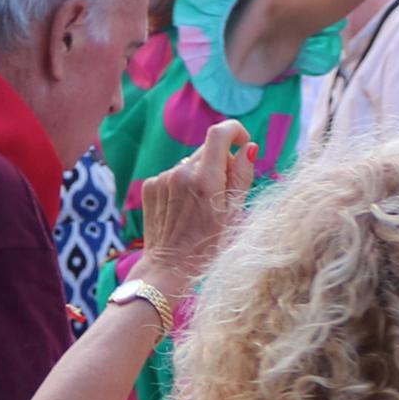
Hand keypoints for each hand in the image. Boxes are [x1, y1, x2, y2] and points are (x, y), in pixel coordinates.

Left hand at [130, 120, 259, 282]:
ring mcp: (162, 179)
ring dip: (200, 175)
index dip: (235, 131)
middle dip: (220, 163)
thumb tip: (248, 147)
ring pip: (190, 164)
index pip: (219, 133)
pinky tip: (183, 209)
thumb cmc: (208, 246)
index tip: (243, 142)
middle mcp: (181, 174)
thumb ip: (242, 176)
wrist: (168, 268)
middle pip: (207, 150)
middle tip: (223, 192)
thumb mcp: (234, 214)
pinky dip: (182, 185)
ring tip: (200, 206)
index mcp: (205, 180)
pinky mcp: (150, 186)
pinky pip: (173, 175)